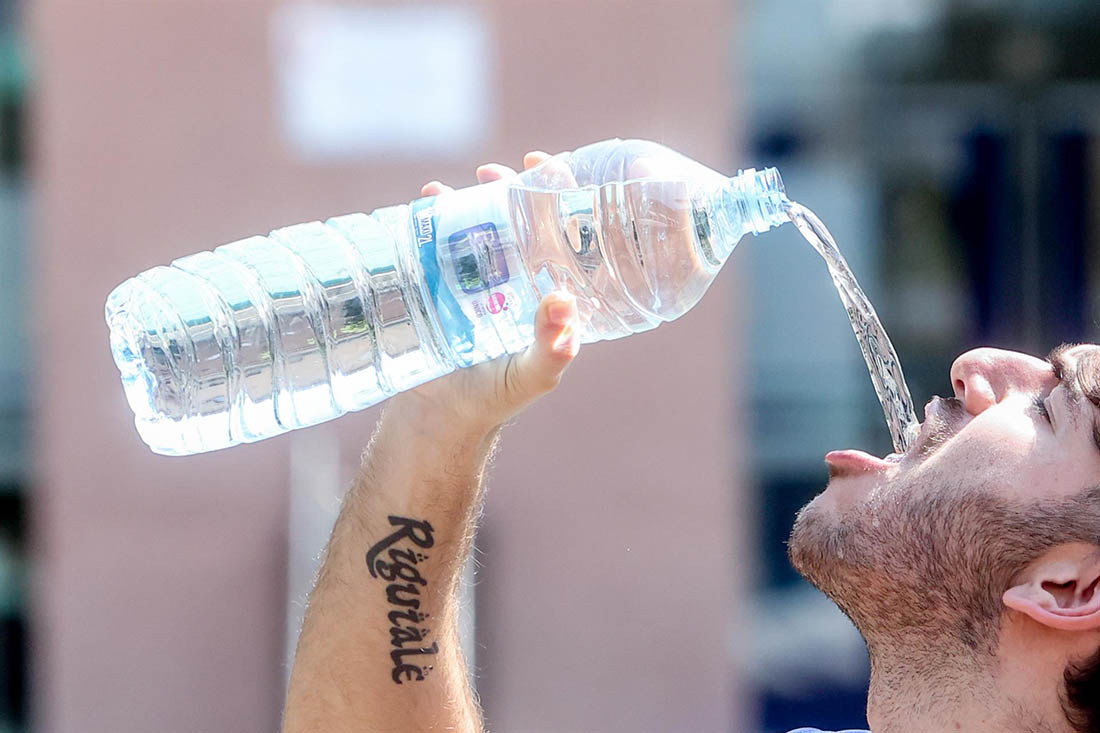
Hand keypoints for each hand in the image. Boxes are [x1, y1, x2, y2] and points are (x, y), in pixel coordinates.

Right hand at [386, 152, 581, 436]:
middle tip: (501, 172)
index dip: (567, 196)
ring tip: (459, 186)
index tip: (556, 169)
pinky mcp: (439, 282)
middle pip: (523, 216)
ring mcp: (478, 276)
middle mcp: (517, 276)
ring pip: (480, 221)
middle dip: (515, 185)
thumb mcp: (533, 375)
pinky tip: (425, 200)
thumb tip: (562, 303)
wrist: (439, 417)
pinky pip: (437, 238)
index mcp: (549, 290)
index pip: (567, 233)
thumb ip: (553, 349)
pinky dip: (432, 214)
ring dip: (473, 194)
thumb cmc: (497, 398)